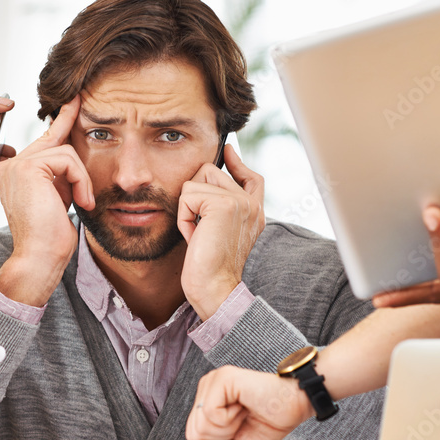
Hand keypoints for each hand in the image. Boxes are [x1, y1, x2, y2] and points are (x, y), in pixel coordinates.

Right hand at [0, 95, 93, 306]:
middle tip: (79, 99)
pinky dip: (80, 181)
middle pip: (53, 139)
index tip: (73, 102)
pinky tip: (80, 201)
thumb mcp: (58, 196)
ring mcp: (16, 165)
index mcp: (12, 173)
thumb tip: (73, 154)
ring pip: (65, 152)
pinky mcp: (28, 168)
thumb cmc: (49, 236)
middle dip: (68, 120)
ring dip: (82, 178)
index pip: (40, 141)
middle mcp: (8, 166)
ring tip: (83, 201)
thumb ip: (60, 174)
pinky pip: (67, 160)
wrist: (40, 256)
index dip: (59, 120)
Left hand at [178, 145, 264, 319]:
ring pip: (198, 179)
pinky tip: (195, 236)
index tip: (227, 151)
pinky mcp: (223, 204)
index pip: (251, 177)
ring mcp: (239, 201)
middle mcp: (252, 204)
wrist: (215, 288)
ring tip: (198, 232)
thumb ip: (221, 209)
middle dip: (195, 195)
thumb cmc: (210, 267)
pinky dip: (184, 217)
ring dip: (188, 207)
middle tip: (199, 227)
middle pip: (212, 171)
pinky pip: (188, 195)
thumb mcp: (220, 233)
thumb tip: (206, 183)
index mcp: (255, 212)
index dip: (237, 162)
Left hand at [186, 366, 312, 439]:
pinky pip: (211, 414)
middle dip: (222, 436)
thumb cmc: (270, 422)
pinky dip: (230, 419)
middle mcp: (206, 387)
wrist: (295, 408)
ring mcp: (213, 380)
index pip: (193, 435)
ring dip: (228, 427)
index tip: (239, 426)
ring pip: (200, 424)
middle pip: (193, 432)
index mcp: (206, 400)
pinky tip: (244, 406)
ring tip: (244, 411)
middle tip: (243, 419)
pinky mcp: (222, 378)